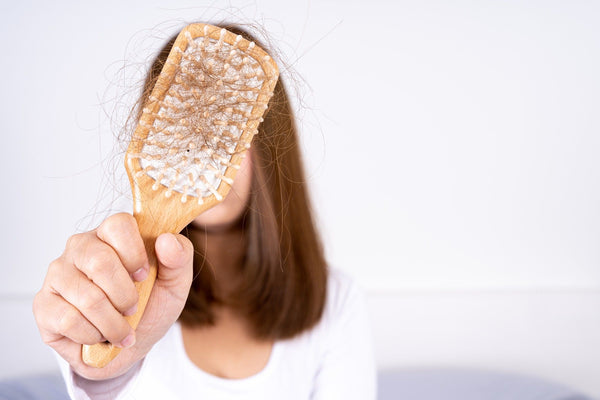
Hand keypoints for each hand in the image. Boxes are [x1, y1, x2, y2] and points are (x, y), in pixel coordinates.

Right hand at [33, 213, 193, 379]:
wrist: (131, 344)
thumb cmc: (151, 305)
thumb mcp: (175, 283)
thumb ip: (179, 257)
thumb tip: (167, 240)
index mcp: (112, 234)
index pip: (118, 224)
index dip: (135, 254)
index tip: (144, 276)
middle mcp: (81, 247)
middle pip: (100, 261)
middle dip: (125, 295)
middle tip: (133, 308)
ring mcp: (58, 274)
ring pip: (87, 297)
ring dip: (113, 322)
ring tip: (121, 329)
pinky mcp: (44, 304)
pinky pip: (68, 320)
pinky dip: (93, 335)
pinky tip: (98, 335)